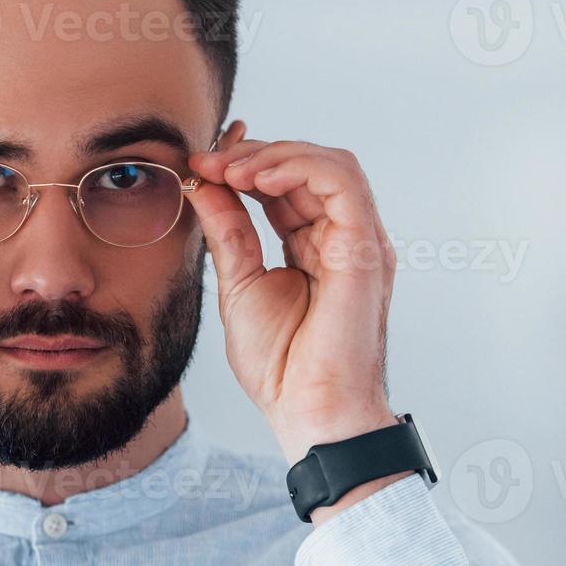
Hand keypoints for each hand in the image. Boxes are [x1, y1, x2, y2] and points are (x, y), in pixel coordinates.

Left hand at [187, 121, 399, 469]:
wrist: (307, 411)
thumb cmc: (281, 366)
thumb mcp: (238, 283)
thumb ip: (227, 231)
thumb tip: (204, 183)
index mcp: (315, 246)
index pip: (286, 184)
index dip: (244, 165)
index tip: (199, 166)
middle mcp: (343, 238)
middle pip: (307, 167)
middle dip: (253, 154)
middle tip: (208, 160)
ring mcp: (359, 240)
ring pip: (330, 163)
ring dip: (275, 154)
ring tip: (231, 169)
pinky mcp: (366, 247)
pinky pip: (343, 182)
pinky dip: (301, 166)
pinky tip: (259, 177)